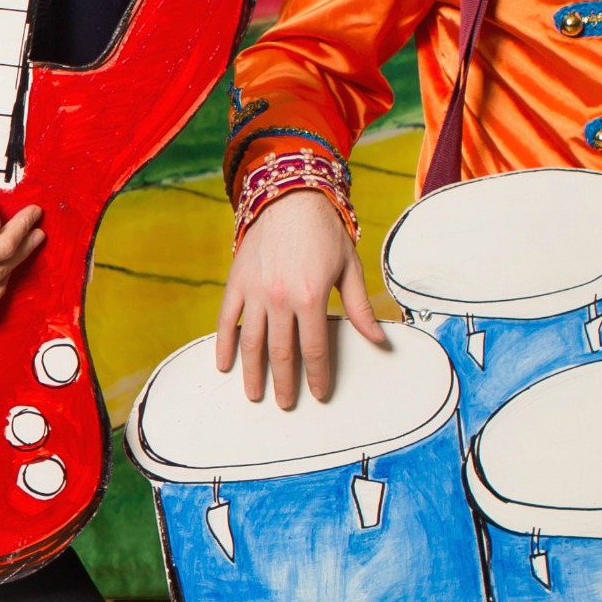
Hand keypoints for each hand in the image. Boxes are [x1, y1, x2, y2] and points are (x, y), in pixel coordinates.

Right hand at [217, 187, 381, 407]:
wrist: (290, 197)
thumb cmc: (323, 231)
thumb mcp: (349, 268)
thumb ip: (359, 308)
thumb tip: (378, 339)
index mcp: (311, 297)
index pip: (314, 349)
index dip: (317, 375)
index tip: (319, 393)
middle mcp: (280, 299)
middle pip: (281, 353)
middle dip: (285, 383)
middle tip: (286, 404)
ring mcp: (255, 292)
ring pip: (250, 343)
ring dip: (252, 373)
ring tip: (255, 394)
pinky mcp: (237, 283)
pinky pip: (226, 321)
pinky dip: (224, 344)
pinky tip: (224, 365)